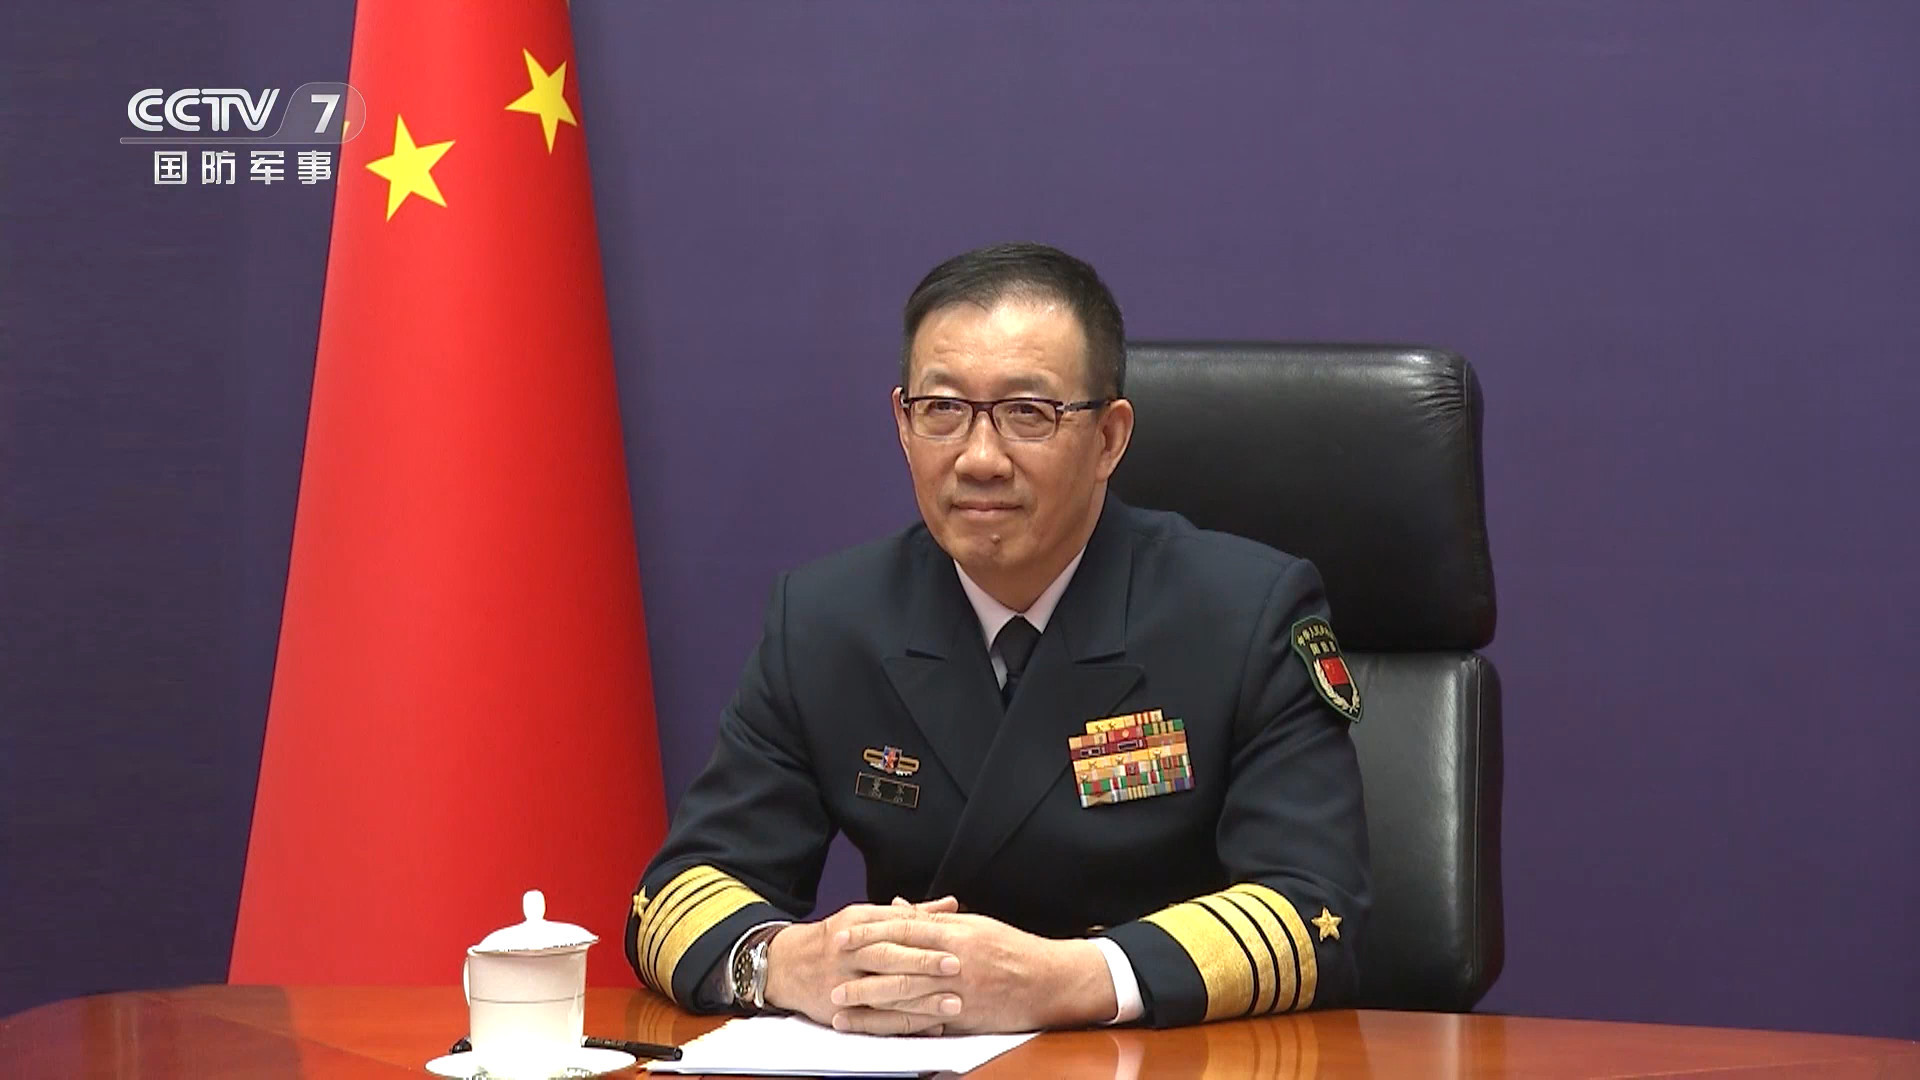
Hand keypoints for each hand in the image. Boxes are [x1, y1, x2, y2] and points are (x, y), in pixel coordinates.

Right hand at [764, 896, 962, 1033]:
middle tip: (956, 967)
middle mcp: (848, 950)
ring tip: (951, 1003)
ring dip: (920, 999)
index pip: (894, 926)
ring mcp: (841, 981)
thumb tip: (952, 906)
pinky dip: (904, 1024)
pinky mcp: (838, 1009)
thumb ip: (911, 914)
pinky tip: (930, 1026)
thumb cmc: (837, 938)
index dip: (926, 935)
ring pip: (883, 991)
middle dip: (922, 962)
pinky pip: (875, 1020)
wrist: (787, 965)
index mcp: (858, 923)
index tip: (956, 942)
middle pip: (887, 956)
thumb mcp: (867, 917)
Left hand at [831, 910, 1117, 1033]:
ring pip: (906, 995)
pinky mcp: (964, 1018)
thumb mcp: (974, 924)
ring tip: (839, 1006)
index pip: (904, 929)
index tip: (842, 933)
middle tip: (830, 970)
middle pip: (899, 962)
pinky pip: (924, 1022)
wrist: (1051, 981)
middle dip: (861, 967)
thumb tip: (897, 906)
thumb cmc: (1013, 949)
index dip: (870, 931)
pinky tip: (875, 1029)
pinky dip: (897, 1025)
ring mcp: (958, 992)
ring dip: (869, 1001)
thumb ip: (933, 918)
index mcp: (956, 933)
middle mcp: (954, 961)